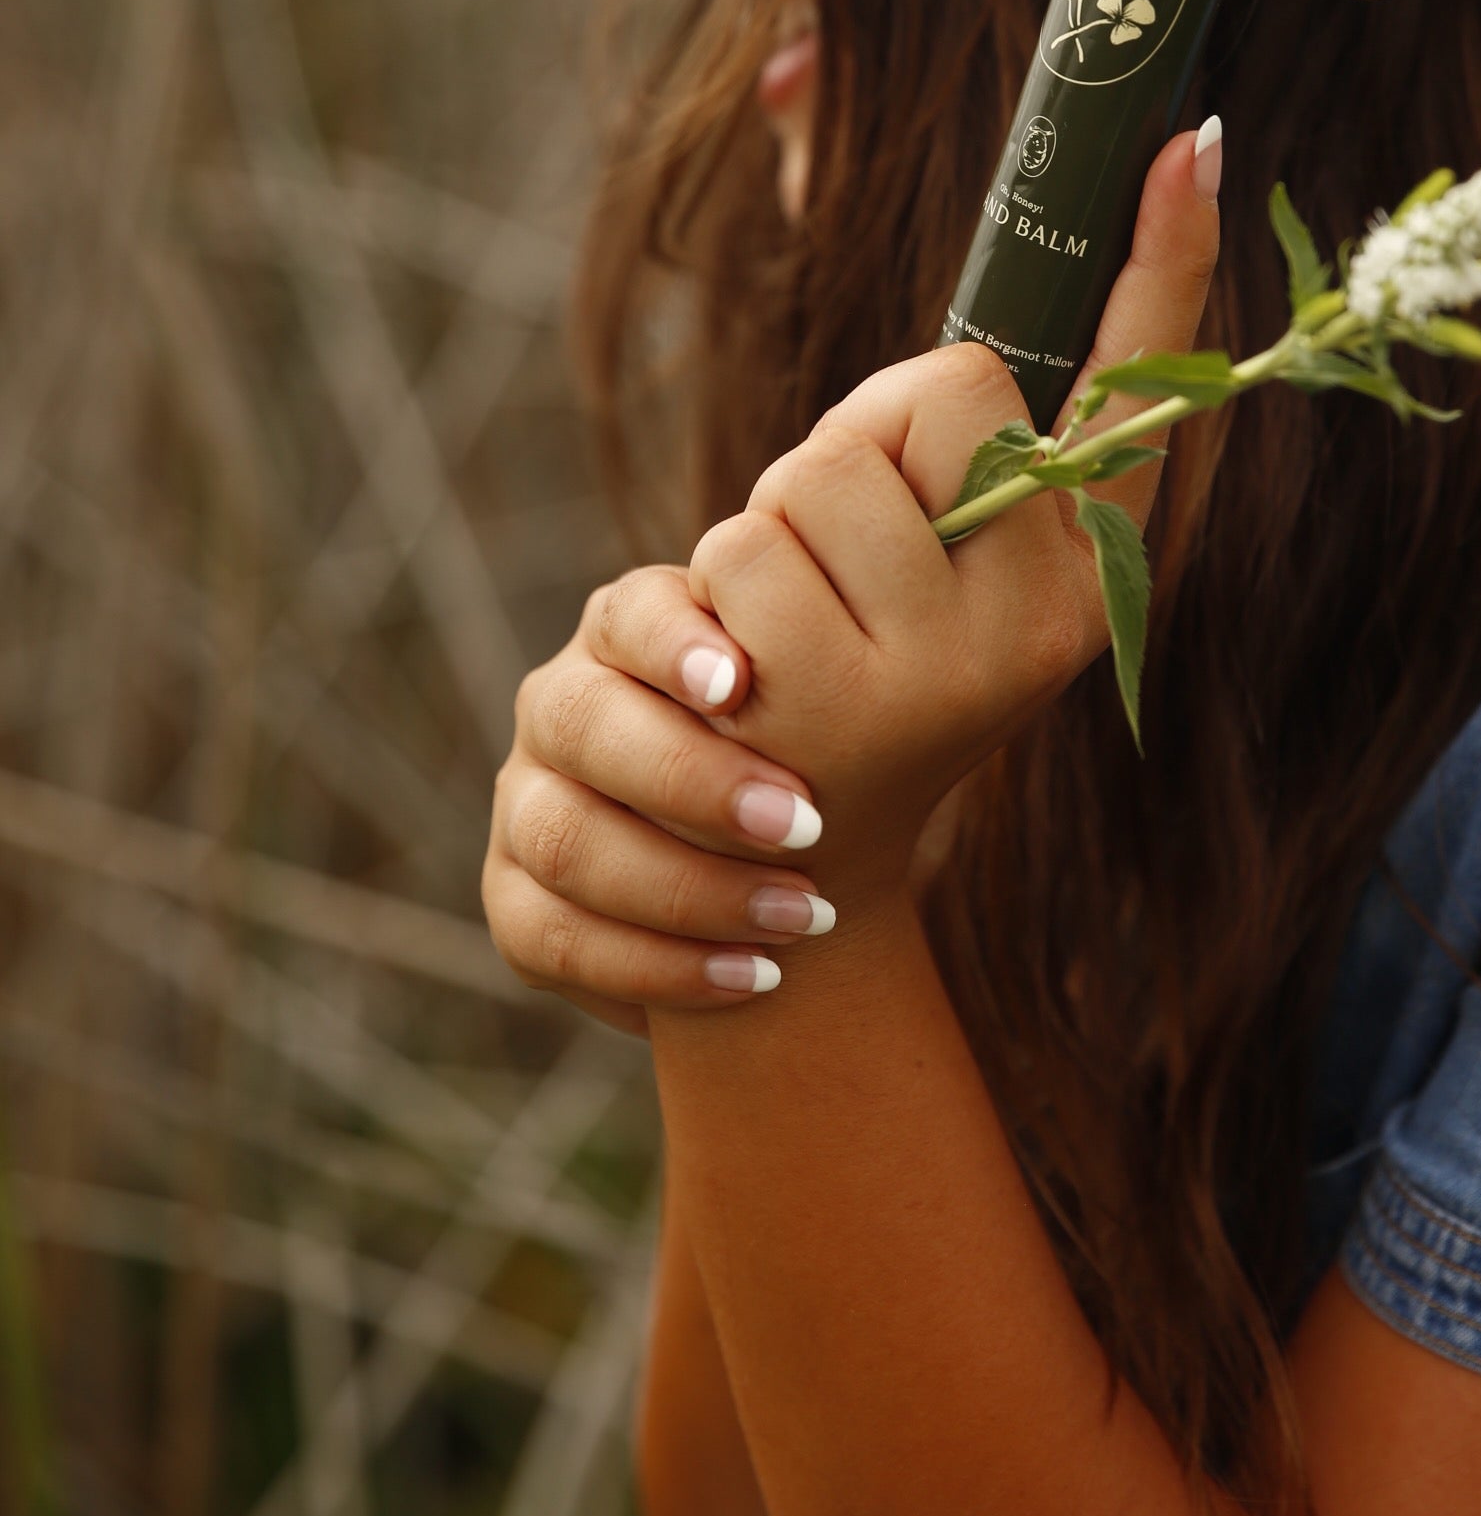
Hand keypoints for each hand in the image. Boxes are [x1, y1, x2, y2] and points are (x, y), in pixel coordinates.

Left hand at [482, 122, 1220, 1016]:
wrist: (794, 866)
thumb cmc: (864, 667)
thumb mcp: (942, 561)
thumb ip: (960, 449)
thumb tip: (994, 321)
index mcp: (1085, 575)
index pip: (1136, 398)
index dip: (1165, 264)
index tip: (1190, 131)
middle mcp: (1035, 623)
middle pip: (920, 405)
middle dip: (849, 456)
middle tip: (843, 568)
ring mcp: (929, 674)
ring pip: (807, 477)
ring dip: (762, 537)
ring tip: (787, 633)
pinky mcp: (817, 709)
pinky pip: (730, 554)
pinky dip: (706, 601)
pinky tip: (738, 687)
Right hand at [483, 572, 834, 1030]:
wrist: (787, 849)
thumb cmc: (812, 740)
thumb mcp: (824, 678)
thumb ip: (838, 634)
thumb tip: (930, 539)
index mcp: (627, 630)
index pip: (628, 613)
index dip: (674, 644)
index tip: (743, 682)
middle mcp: (563, 703)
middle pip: (583, 722)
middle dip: (693, 780)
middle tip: (806, 824)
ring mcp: (529, 799)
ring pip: (564, 838)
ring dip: (686, 886)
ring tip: (800, 916)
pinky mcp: (514, 897)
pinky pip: (550, 937)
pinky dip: (651, 964)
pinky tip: (751, 976)